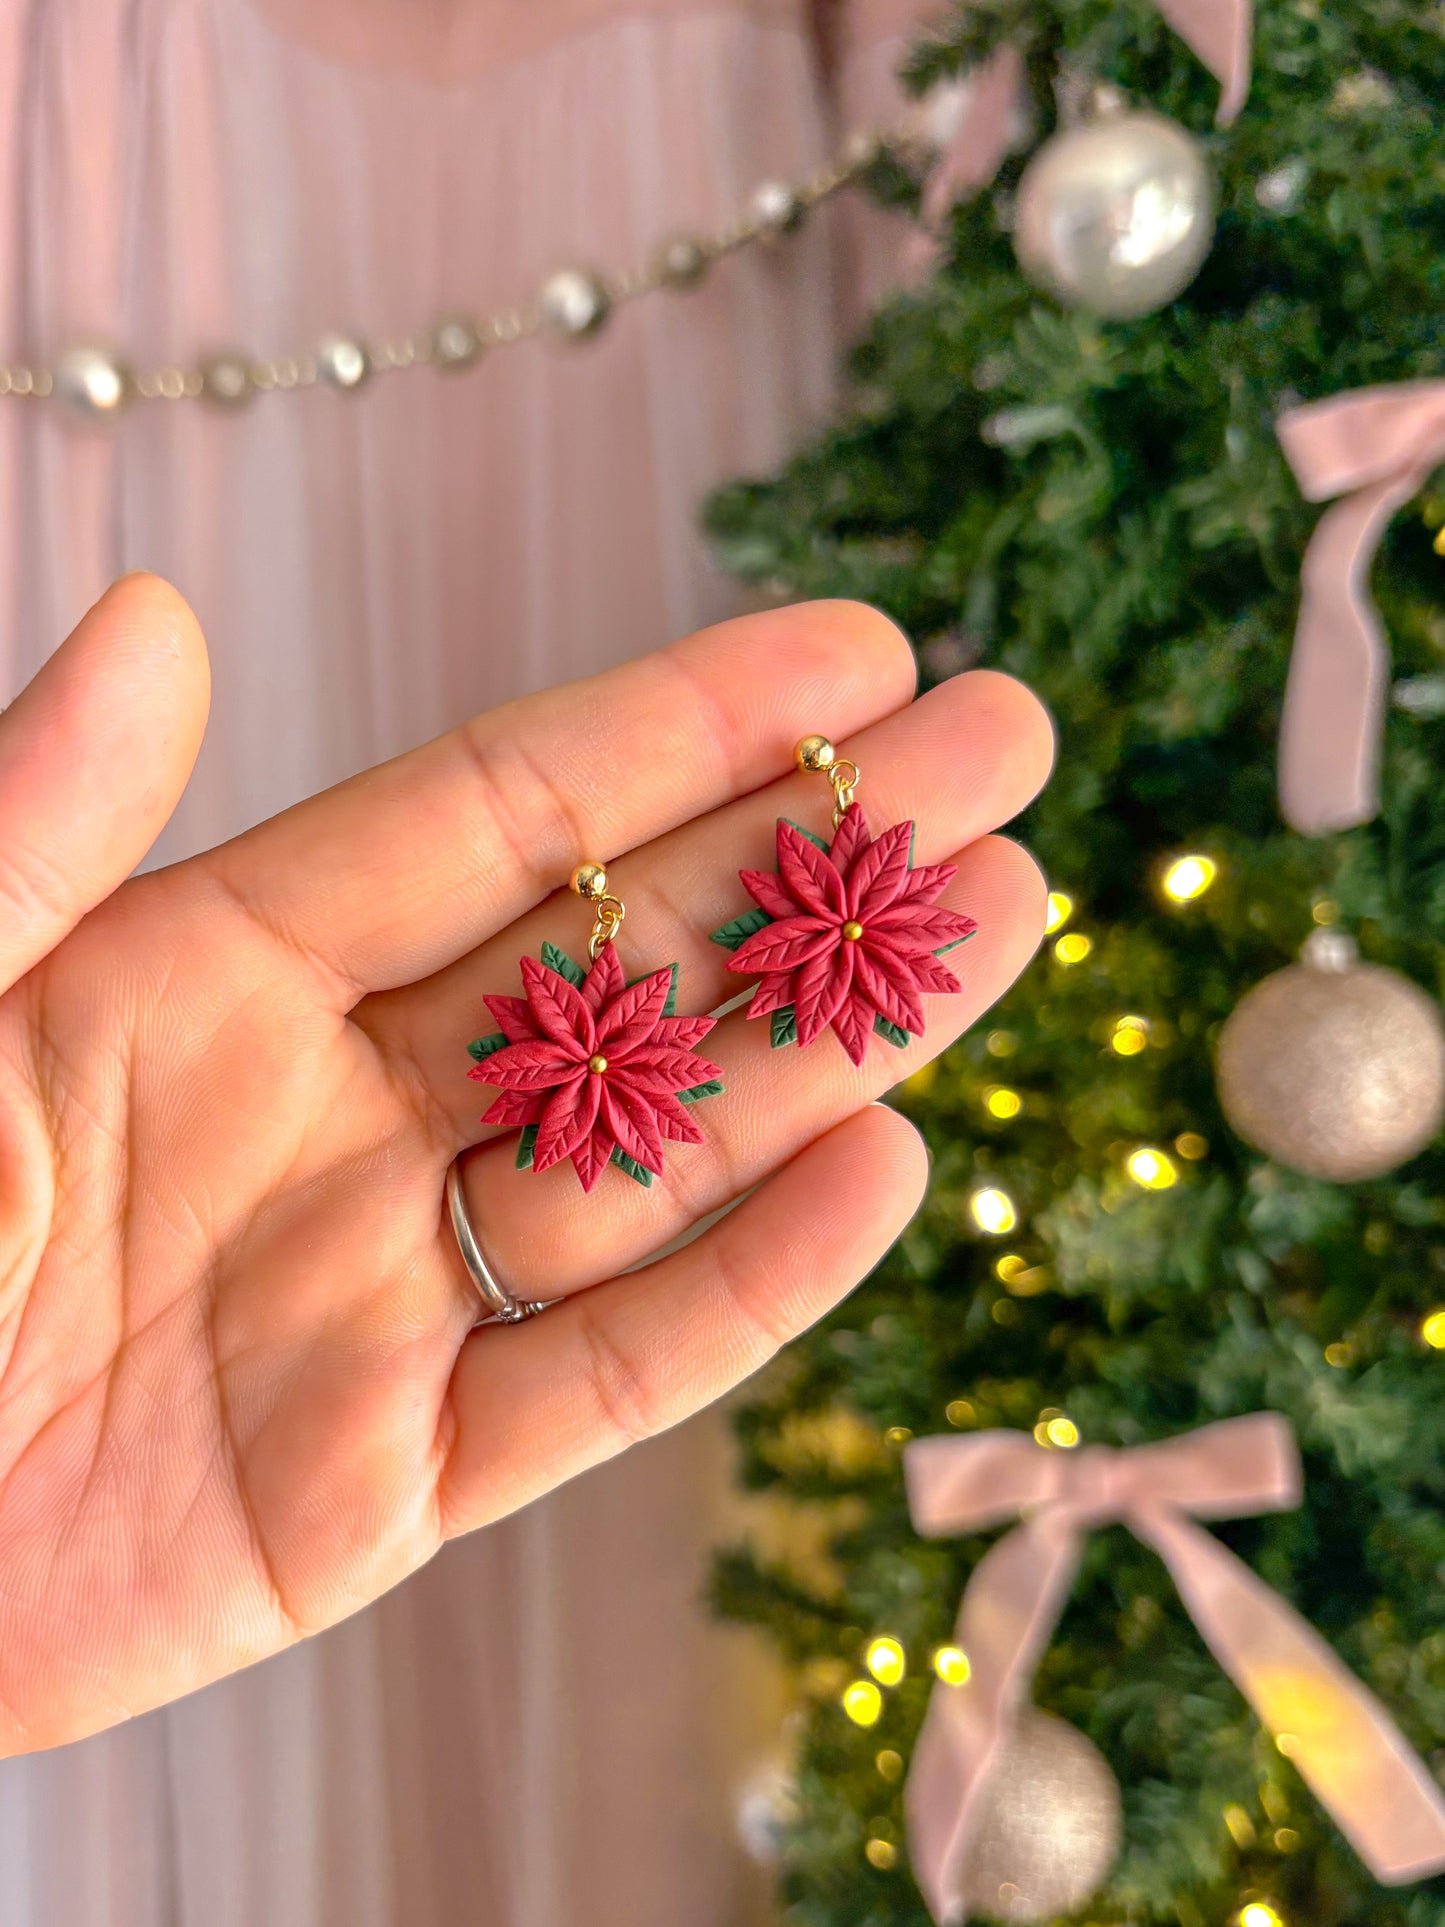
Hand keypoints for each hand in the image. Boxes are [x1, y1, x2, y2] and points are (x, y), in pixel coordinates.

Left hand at [0, 575, 1051, 1753]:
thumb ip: (31, 833)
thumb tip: (153, 615)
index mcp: (208, 972)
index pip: (498, 818)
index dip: (681, 729)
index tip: (859, 653)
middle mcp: (333, 1115)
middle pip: (624, 966)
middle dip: (821, 862)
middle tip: (1008, 755)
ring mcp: (379, 1298)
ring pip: (651, 1157)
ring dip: (834, 1046)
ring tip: (1010, 921)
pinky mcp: (390, 1485)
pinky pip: (599, 1379)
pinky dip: (744, 1292)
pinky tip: (885, 1173)